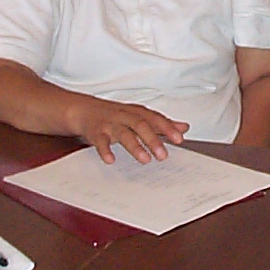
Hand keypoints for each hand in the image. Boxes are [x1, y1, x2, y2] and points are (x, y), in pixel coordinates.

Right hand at [67, 99, 188, 164]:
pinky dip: (105, 150)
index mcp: (138, 113)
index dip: (168, 128)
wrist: (85, 110)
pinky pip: (100, 141)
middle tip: (163, 155)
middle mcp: (126, 116)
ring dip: (135, 146)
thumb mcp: (141, 117)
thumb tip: (184, 127)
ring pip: (124, 133)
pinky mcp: (96, 132)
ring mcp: (111, 124)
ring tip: (145, 160)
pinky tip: (111, 160)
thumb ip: (162, 123)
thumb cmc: (117, 115)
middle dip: (153, 140)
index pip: (156, 119)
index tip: (180, 138)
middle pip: (141, 125)